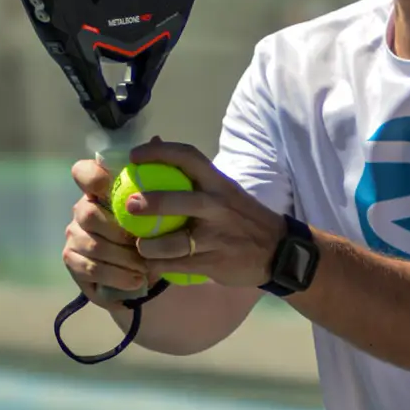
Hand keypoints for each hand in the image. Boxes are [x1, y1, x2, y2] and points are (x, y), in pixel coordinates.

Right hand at [63, 158, 160, 302]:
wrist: (147, 273)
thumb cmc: (152, 234)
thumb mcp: (160, 207)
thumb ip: (155, 175)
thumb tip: (156, 139)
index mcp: (99, 192)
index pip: (82, 172)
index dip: (92, 177)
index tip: (111, 185)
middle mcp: (81, 211)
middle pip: (87, 214)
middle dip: (117, 231)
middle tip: (142, 241)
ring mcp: (74, 237)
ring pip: (92, 244)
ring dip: (123, 257)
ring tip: (146, 266)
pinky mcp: (73, 263)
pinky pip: (91, 268)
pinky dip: (118, 275)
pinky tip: (138, 280)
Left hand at [125, 139, 286, 288]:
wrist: (280, 251)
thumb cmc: (243, 217)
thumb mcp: (226, 191)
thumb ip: (193, 175)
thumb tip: (154, 143)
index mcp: (219, 184)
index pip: (188, 158)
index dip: (159, 153)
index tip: (134, 157)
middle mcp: (218, 207)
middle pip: (178, 201)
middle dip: (151, 203)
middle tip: (130, 205)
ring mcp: (216, 237)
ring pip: (174, 242)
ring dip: (149, 246)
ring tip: (139, 246)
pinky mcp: (214, 263)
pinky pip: (178, 266)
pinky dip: (159, 266)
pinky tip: (151, 265)